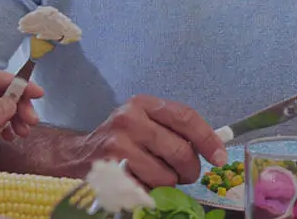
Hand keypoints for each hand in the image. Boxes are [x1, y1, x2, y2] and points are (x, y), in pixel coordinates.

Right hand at [73, 95, 226, 186]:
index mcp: (143, 104)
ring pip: (166, 175)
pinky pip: (148, 189)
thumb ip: (173, 130)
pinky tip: (142, 182)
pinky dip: (152, 192)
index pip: (186, 117)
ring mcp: (118, 146)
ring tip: (156, 177)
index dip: (207, 139)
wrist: (76, 155)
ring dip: (169, 183)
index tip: (220, 157)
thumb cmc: (119, 140)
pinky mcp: (111, 171)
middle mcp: (130, 120)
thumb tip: (214, 148)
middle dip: (190, 169)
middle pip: (180, 150)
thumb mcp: (143, 123)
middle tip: (186, 175)